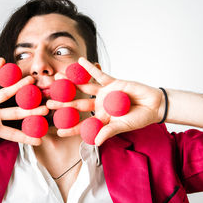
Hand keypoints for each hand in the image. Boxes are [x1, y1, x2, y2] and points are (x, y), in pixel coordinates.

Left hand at [46, 57, 164, 145]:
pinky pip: (98, 74)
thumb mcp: (123, 126)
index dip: (71, 128)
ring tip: (57, 77)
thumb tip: (96, 141)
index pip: (83, 124)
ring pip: (84, 87)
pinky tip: (79, 61)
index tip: (57, 131)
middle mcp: (99, 105)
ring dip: (71, 82)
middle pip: (77, 104)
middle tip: (48, 103)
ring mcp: (104, 93)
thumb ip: (109, 132)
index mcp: (100, 118)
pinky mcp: (111, 82)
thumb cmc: (139, 118)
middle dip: (63, 103)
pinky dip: (90, 68)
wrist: (153, 105)